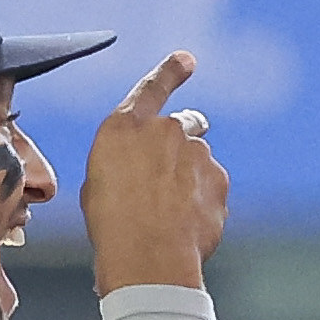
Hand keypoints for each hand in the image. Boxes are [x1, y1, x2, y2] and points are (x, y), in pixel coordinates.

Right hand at [84, 50, 226, 295]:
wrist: (147, 260)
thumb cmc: (113, 226)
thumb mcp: (100, 185)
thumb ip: (128, 162)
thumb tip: (149, 169)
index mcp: (125, 127)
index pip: (153, 86)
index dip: (171, 70)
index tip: (187, 59)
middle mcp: (165, 130)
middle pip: (185, 124)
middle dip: (185, 139)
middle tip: (174, 168)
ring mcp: (197, 154)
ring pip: (199, 160)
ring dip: (191, 178)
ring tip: (169, 215)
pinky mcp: (219, 180)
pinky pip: (212, 188)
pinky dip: (203, 202)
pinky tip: (185, 226)